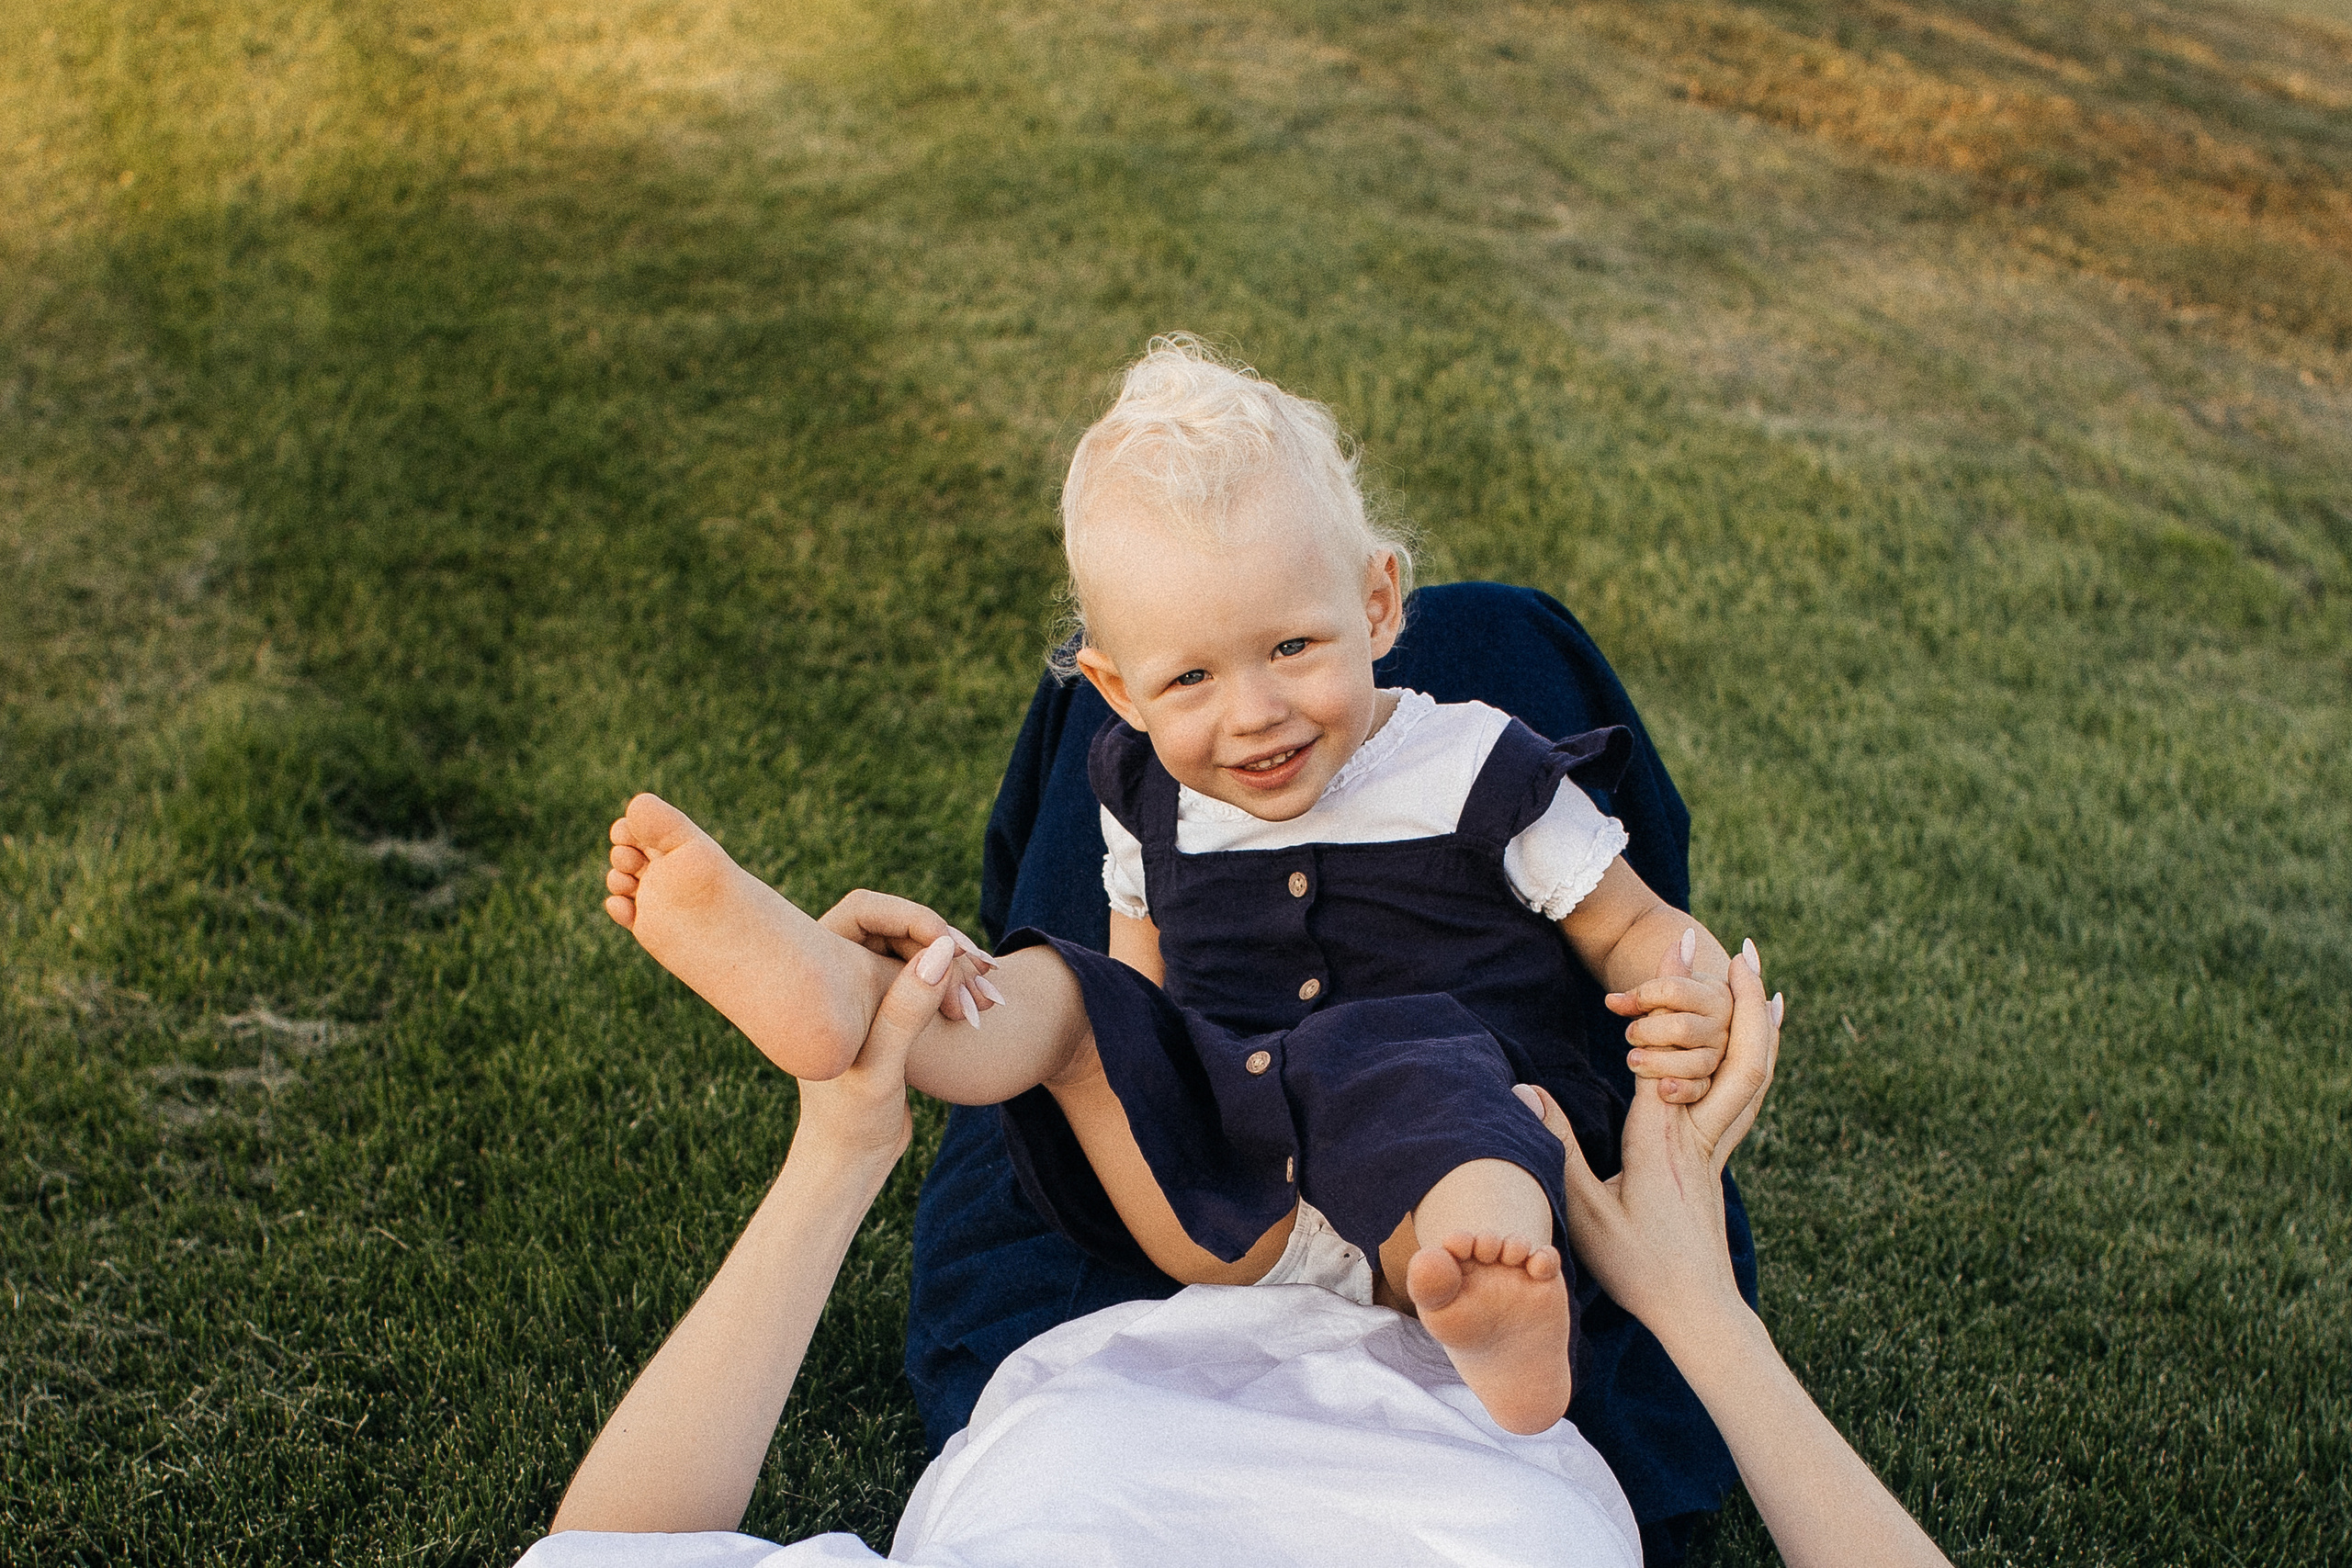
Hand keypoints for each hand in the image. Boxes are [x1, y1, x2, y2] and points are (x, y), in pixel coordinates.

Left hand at [790, 932, 963, 1169]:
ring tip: (991, 999)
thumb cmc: (852, 1120)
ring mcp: (860, 988)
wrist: (851, 1160)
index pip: (866, 909)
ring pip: (915, 951)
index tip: (954, 949)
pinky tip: (984, 1004)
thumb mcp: (882, 1068)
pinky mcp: (883, 1007)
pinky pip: (923, 976)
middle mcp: (835, 971)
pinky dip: (954, 985)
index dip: (915, 918)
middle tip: (984, 979)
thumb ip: (906, 1010)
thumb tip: (942, 950)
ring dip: (956, 968)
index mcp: (818, 972)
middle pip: (898, 928)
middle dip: (945, 947)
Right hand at [1524, 941, 1781, 1335]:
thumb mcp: (1585, 1212)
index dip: (1675, 996)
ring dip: (1760, 1021)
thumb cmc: (1636, 1268)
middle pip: (1741, 1056)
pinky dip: (1756, 1055)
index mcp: (1665, 1138)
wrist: (1695, 1312)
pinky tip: (1758, 1042)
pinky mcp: (1718, 1161)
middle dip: (1745, 998)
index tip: (1676, 946)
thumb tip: (1525, 1089)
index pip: (1673, 1052)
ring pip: (1754, 1074)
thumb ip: (1559, 1147)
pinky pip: (1747, 1095)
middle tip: (1747, 949)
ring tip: (1761, 977)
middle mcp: (1700, 1135)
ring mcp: (1716, 1148)